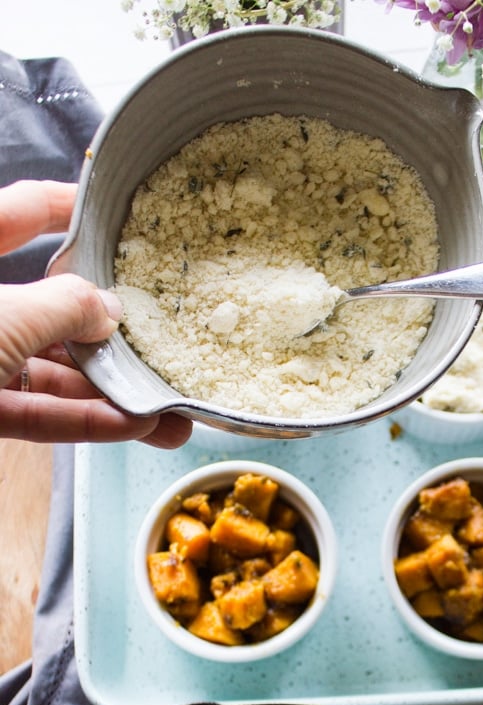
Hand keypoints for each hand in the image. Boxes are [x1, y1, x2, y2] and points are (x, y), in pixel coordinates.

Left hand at [0, 180, 191, 447]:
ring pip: (54, 373)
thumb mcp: (5, 314)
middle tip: (165, 339)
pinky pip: (38, 415)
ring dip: (112, 393)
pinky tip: (136, 427)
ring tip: (173, 411)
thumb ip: (63, 308)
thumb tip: (111, 309)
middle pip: (53, 308)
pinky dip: (84, 422)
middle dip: (113, 331)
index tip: (118, 214)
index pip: (22, 213)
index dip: (68, 206)